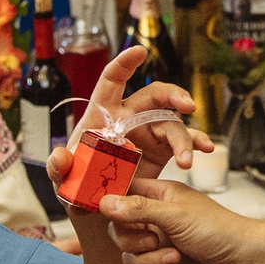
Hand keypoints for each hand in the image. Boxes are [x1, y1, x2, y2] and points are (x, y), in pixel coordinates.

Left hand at [59, 45, 209, 173]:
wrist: (99, 212)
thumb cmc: (77, 187)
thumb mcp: (63, 179)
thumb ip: (58, 168)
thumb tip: (60, 156)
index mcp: (102, 115)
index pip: (112, 82)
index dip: (124, 64)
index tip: (139, 51)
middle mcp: (128, 118)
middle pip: (154, 96)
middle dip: (173, 95)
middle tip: (187, 105)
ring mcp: (148, 133)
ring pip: (172, 123)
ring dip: (184, 138)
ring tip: (187, 159)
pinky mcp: (162, 150)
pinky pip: (183, 141)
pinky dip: (196, 143)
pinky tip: (206, 149)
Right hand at [98, 177, 264, 263]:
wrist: (244, 263)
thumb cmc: (216, 229)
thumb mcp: (175, 215)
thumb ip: (138, 209)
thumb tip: (103, 202)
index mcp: (160, 197)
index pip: (124, 193)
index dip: (111, 202)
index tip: (102, 211)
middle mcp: (157, 220)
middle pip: (119, 228)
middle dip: (132, 238)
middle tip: (154, 240)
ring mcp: (160, 245)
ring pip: (129, 253)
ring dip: (148, 259)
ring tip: (174, 258)